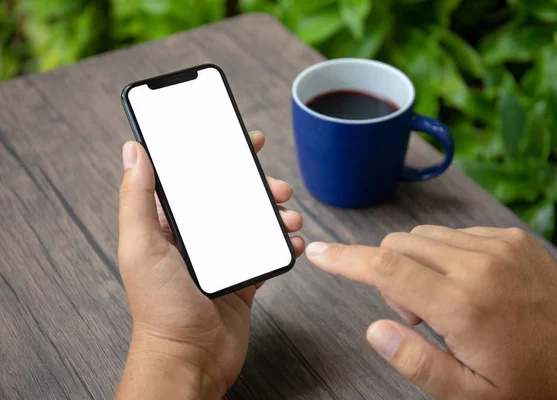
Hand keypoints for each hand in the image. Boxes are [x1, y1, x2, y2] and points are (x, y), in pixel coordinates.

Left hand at [115, 131, 304, 399]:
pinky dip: (284, 243)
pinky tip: (292, 241)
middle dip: (258, 185)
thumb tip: (133, 151)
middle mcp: (197, 238)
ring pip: (254, 221)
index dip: (219, 155)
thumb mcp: (142, 247)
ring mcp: (223, 258)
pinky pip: (268, 251)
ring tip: (289, 215)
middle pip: (232, 197)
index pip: (195, 179)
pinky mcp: (244, 278)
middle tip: (276, 185)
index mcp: (170, 226)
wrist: (190, 360)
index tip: (243, 140)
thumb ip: (137, 198)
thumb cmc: (160, 308)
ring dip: (276, 213)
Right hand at [306, 226, 556, 399]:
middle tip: (419, 316)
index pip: (385, 268)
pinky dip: (446, 255)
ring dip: (417, 264)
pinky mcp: (511, 237)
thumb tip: (375, 328)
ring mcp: (498, 245)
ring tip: (447, 302)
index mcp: (463, 305)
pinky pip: (455, 234)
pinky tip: (469, 285)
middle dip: (390, 275)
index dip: (344, 259)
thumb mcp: (468, 395)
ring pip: (424, 235)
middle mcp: (478, 264)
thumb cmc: (530, 384)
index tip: (319, 252)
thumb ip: (415, 362)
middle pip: (399, 244)